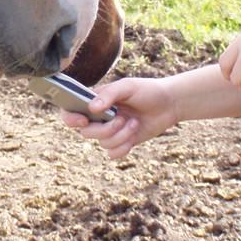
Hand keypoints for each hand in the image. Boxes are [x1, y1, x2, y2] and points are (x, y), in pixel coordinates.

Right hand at [60, 76, 177, 158]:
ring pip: (102, 143)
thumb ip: (109, 94)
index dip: (70, 119)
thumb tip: (91, 108)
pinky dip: (123, 147)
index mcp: (94, 101)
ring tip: (134, 123)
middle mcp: (98, 117)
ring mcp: (110, 131)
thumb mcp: (128, 86)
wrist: (169, 104)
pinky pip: (112, 154)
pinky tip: (134, 135)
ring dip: (120, 136)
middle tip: (122, 118)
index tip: (84, 120)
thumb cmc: (146, 90)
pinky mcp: (122, 143)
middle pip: (86, 133)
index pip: (70, 111)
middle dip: (105, 129)